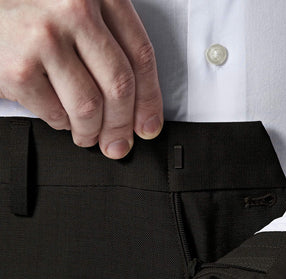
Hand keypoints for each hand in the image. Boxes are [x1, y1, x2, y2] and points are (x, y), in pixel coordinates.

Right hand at [0, 0, 162, 158]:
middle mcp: (75, 10)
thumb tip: (138, 109)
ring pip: (90, 107)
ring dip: (91, 131)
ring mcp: (45, 37)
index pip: (141, 57)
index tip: (149, 124)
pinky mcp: (19, 68)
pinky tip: (60, 116)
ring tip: (88, 134)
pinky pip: (56, 115)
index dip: (150, 100)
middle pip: (119, 86)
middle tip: (118, 142)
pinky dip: (62, 124)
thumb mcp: (78, 14)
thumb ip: (109, 47)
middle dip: (122, 126)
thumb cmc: (31, 13)